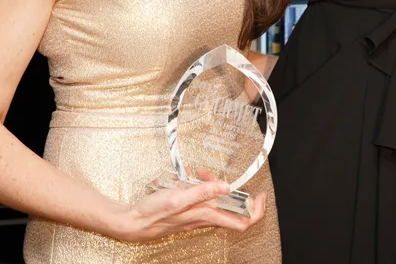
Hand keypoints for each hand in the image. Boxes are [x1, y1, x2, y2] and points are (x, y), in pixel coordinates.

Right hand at [118, 180, 266, 242]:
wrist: (133, 222)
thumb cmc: (154, 213)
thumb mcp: (178, 197)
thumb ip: (203, 192)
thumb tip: (226, 187)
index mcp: (206, 216)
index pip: (242, 221)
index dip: (256, 210)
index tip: (262, 196)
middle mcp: (204, 218)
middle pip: (230, 207)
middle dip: (229, 188)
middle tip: (220, 174)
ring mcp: (196, 215)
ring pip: (215, 200)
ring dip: (212, 184)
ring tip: (200, 172)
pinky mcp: (188, 211)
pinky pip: (202, 198)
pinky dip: (201, 186)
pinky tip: (189, 177)